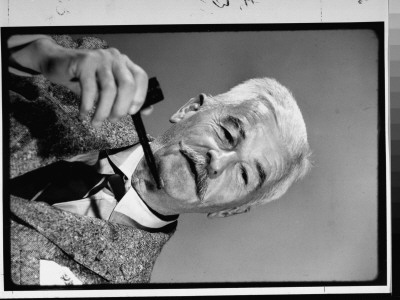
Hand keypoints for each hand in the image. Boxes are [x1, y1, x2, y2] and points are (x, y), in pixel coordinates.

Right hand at [33, 38, 149, 126]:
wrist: (56, 63)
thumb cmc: (84, 78)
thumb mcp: (106, 88)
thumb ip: (125, 98)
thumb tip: (147, 111)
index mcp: (124, 63)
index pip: (141, 77)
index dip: (140, 97)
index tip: (132, 112)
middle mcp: (115, 58)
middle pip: (127, 85)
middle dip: (121, 107)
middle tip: (113, 119)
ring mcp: (100, 58)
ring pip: (109, 89)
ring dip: (103, 110)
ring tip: (96, 121)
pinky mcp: (84, 61)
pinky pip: (90, 88)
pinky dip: (87, 105)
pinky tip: (84, 113)